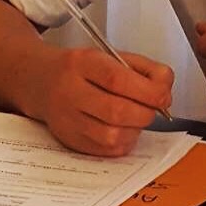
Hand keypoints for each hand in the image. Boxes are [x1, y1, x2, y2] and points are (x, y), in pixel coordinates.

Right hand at [33, 47, 173, 156]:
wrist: (39, 80)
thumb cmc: (81, 69)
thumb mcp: (111, 55)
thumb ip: (144, 69)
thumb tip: (165, 90)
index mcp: (82, 63)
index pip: (118, 80)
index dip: (148, 91)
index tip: (163, 95)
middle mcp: (70, 91)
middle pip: (117, 111)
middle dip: (145, 113)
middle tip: (151, 108)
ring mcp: (66, 119)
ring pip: (112, 135)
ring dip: (134, 129)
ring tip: (134, 117)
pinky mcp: (69, 140)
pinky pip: (106, 150)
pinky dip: (124, 141)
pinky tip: (122, 128)